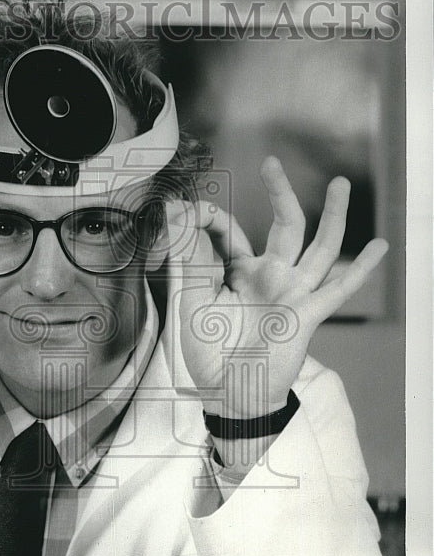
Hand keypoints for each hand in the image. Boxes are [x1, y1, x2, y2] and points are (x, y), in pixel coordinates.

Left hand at [178, 157, 388, 418]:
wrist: (228, 393)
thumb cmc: (209, 352)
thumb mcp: (191, 298)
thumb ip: (188, 255)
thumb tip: (175, 209)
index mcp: (239, 272)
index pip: (232, 231)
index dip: (211, 218)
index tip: (188, 211)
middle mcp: (271, 276)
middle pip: (284, 225)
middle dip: (280, 193)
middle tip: (271, 162)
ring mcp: (293, 292)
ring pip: (319, 246)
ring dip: (333, 216)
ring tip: (339, 184)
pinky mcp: (308, 313)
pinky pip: (339, 287)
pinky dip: (360, 268)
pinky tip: (379, 246)